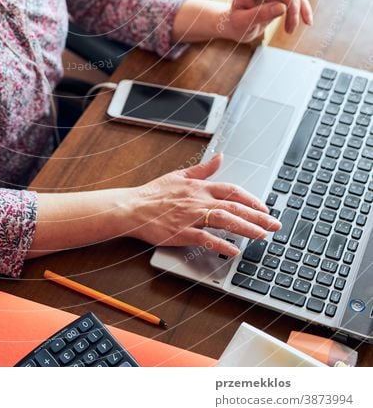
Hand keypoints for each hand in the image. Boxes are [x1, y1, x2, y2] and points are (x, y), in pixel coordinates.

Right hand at [126, 153, 280, 254]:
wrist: (132, 207)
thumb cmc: (154, 193)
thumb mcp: (179, 174)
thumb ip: (203, 169)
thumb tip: (220, 157)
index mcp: (199, 186)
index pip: (232, 190)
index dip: (252, 199)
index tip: (265, 208)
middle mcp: (198, 200)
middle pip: (234, 206)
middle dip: (258, 216)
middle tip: (275, 224)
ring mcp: (191, 216)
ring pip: (224, 220)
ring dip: (245, 228)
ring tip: (262, 235)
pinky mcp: (182, 232)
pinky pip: (205, 238)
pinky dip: (221, 244)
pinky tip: (233, 250)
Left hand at [221, 0, 313, 43]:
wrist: (235, 28)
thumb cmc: (235, 23)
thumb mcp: (242, 22)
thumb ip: (260, 14)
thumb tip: (283, 8)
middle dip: (292, 5)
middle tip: (290, 26)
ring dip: (297, 12)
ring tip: (290, 30)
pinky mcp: (281, 0)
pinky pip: (297, 1)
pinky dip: (303, 11)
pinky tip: (307, 22)